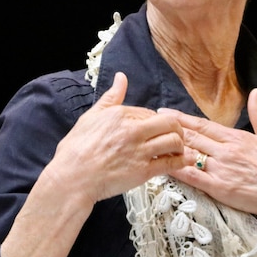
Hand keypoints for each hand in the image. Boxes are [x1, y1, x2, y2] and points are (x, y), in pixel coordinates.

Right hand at [45, 71, 185, 203]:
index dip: (154, 121)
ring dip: (180, 144)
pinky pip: (171, 163)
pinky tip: (184, 161)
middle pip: (170, 123)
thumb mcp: (91, 116)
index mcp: (121, 114)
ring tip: (177, 149)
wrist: (72, 179)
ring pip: (174, 141)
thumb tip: (121, 77)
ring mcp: (140, 150)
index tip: (153, 129)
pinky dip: (182, 161)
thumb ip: (111, 97)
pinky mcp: (144, 171)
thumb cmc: (76, 150)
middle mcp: (133, 130)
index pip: (149, 112)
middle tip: (174, 135)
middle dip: (176, 128)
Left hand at [163, 88, 256, 256]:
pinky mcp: (220, 187)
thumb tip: (256, 92)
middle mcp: (225, 150)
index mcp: (236, 137)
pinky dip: (178, 171)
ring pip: (190, 155)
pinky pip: (194, 177)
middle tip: (149, 123)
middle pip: (191, 138)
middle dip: (169, 130)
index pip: (203, 125)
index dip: (181, 119)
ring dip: (169, 149)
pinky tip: (163, 166)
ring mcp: (221, 169)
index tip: (164, 112)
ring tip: (150, 143)